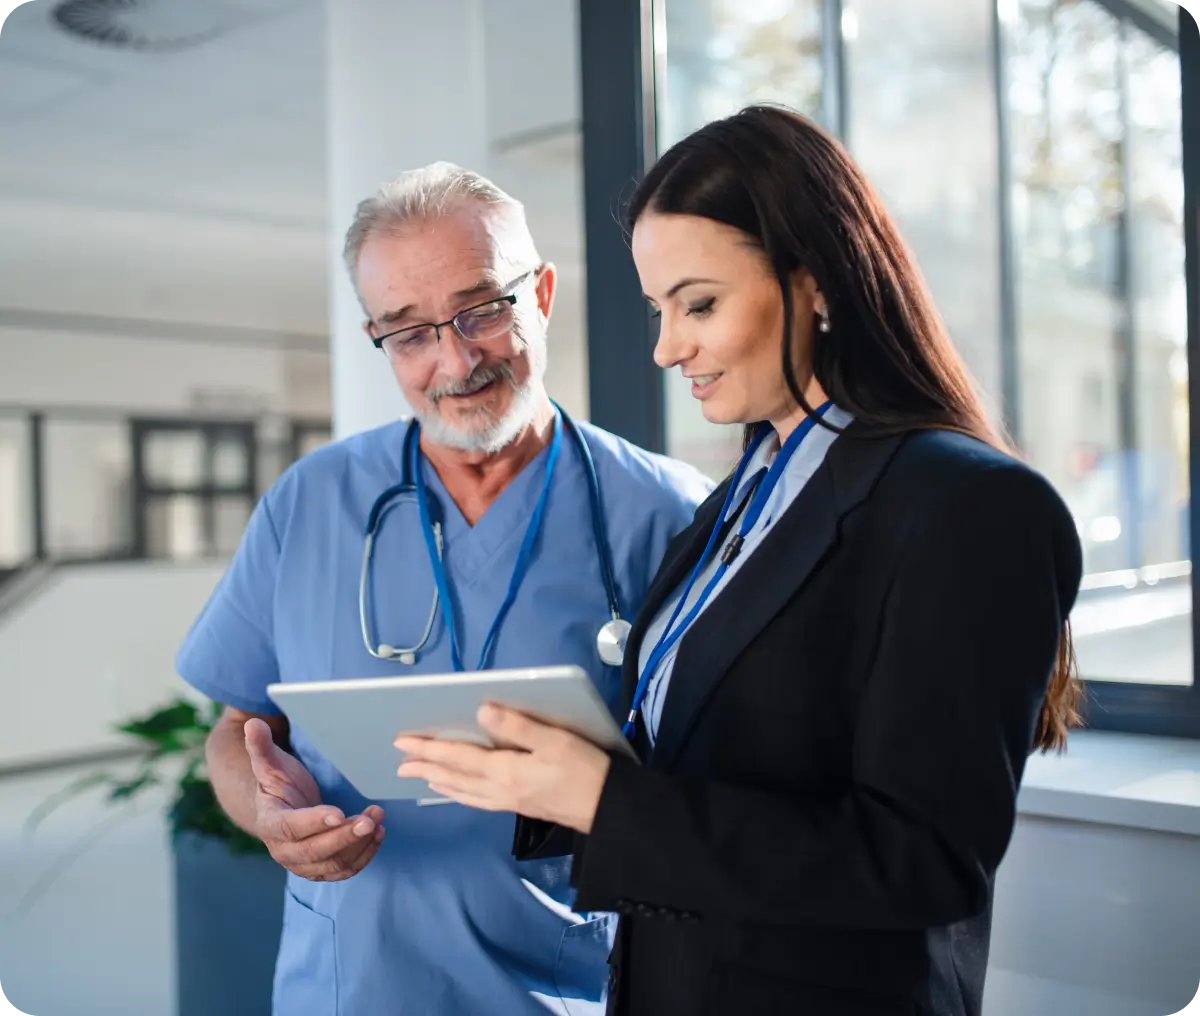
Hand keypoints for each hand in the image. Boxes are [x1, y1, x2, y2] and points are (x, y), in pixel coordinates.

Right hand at [244, 718, 384, 880]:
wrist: (280, 810)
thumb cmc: (278, 783)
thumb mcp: (269, 763)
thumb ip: (260, 746)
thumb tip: (253, 723)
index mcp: (270, 822)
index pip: (290, 827)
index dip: (313, 822)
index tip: (338, 813)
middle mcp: (284, 849)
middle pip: (315, 851)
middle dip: (344, 837)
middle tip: (368, 820)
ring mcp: (303, 863)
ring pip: (333, 864)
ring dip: (358, 844)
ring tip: (377, 820)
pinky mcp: (321, 868)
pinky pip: (344, 870)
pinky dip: (363, 855)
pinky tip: (378, 834)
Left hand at [394, 704, 610, 832]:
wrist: (607, 809)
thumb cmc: (584, 769)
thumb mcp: (555, 740)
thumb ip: (518, 726)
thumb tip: (481, 711)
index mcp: (505, 771)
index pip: (458, 756)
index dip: (429, 748)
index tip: (403, 742)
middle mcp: (499, 789)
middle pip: (454, 777)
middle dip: (426, 767)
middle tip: (400, 763)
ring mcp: (508, 801)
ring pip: (464, 791)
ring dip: (440, 782)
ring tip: (422, 777)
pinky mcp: (519, 806)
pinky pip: (478, 800)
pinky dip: (460, 794)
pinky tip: (460, 792)